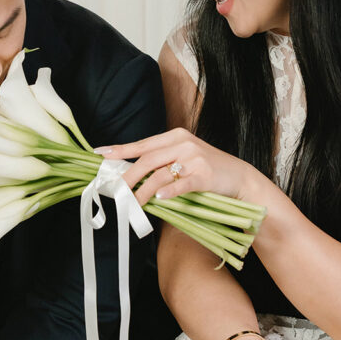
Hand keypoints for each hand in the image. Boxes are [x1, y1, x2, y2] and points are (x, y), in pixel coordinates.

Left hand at [96, 128, 258, 205]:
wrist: (239, 177)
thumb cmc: (207, 169)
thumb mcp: (184, 156)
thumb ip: (162, 160)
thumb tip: (132, 173)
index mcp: (176, 136)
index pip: (143, 144)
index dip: (121, 150)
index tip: (101, 154)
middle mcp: (183, 144)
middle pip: (148, 160)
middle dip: (128, 176)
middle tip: (116, 190)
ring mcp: (194, 159)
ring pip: (160, 174)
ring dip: (143, 191)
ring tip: (133, 203)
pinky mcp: (204, 176)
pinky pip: (181, 185)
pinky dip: (168, 192)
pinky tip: (159, 199)